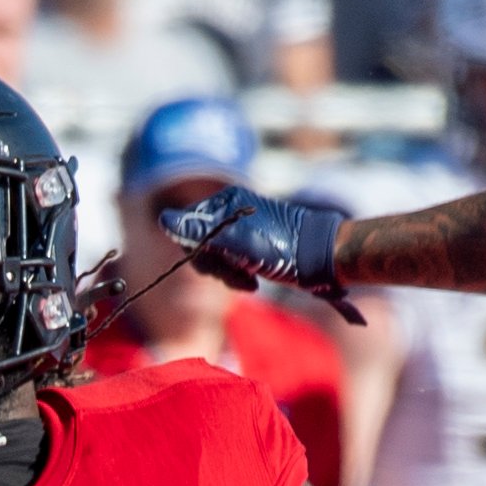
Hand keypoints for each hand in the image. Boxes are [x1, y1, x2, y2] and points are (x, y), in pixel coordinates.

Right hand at [159, 187, 360, 320]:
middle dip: (214, 265)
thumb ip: (201, 233)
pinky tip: (254, 282)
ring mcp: (242, 230)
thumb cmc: (283, 248)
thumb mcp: (238, 242)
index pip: (188, 227)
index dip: (196, 251)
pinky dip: (238, 276)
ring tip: (249, 281)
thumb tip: (162, 219)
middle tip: (237, 276)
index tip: (215, 265)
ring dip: (227, 274)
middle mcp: (231, 212)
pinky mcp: (253, 247)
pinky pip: (231, 263)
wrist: (323, 259)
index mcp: (226, 203)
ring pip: (215, 257)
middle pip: (200, 244)